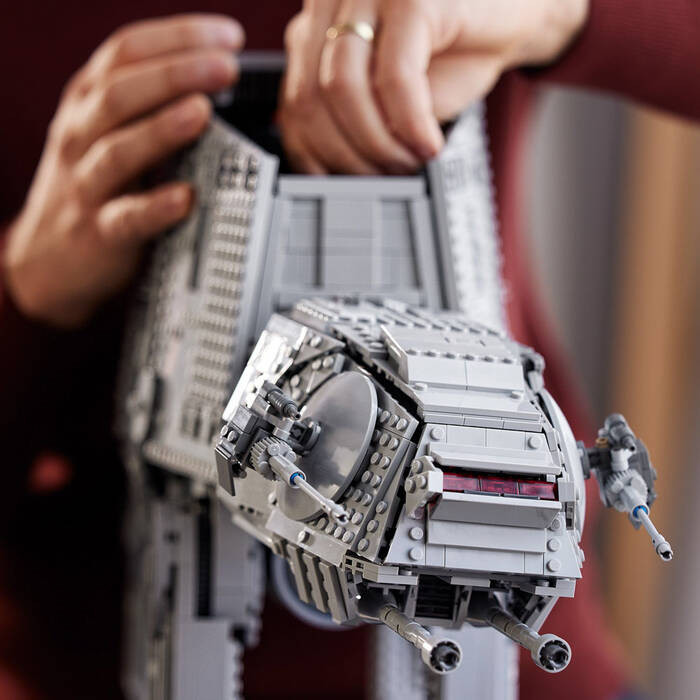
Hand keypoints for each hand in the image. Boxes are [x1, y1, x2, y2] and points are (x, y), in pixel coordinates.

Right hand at [3, 14, 243, 326]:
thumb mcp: (109, 132)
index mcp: (88, 103)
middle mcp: (81, 135)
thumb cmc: (93, 185)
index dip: (177, 37)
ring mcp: (87, 184)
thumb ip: (152, 105)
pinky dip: (156, 206)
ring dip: (161, 129)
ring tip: (201, 111)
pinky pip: (127, 218)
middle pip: (121, 92)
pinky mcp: (100, 232)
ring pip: (118, 151)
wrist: (47, 258)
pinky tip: (186, 196)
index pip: (126, 51)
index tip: (227, 36)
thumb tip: (219, 80)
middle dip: (176, 73)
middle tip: (226, 66)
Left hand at [280, 0, 587, 173]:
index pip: (293, 103)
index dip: (315, 156)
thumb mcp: (391, 95)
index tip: (343, 183)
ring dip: (377, 144)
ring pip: (342, 88)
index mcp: (319, 27)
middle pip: (310, 99)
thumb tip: (328, 169)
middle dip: (347, 156)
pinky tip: (428, 143)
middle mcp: (334, 2)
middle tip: (385, 177)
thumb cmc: (455, 52)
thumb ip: (353, 118)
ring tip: (409, 161)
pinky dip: (410, 122)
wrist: (520, 13)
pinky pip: (395, 77)